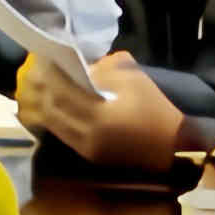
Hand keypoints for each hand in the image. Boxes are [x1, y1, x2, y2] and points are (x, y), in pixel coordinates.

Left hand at [19, 50, 187, 168]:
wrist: (175, 146)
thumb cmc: (157, 109)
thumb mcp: (133, 80)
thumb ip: (103, 70)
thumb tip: (78, 66)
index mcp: (100, 116)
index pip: (62, 91)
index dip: (50, 74)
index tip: (45, 57)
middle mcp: (88, 136)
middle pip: (51, 109)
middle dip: (42, 88)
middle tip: (39, 70)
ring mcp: (87, 149)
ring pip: (53, 124)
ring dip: (45, 104)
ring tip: (43, 85)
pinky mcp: (91, 157)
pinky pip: (64, 135)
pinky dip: (56, 118)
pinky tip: (55, 104)